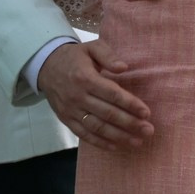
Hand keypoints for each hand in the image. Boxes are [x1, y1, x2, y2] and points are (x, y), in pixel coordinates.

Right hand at [39, 40, 155, 149]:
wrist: (46, 67)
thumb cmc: (75, 57)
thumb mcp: (91, 47)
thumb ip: (108, 55)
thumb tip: (124, 67)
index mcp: (85, 78)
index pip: (112, 94)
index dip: (130, 104)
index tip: (147, 113)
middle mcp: (78, 96)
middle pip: (107, 113)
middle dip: (130, 123)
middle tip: (148, 130)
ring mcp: (71, 110)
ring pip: (97, 127)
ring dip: (119, 136)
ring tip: (138, 141)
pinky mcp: (66, 119)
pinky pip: (84, 134)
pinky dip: (100, 142)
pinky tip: (116, 146)